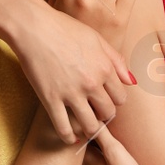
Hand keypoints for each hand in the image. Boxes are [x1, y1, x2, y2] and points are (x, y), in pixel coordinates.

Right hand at [11, 0, 136, 144]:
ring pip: (90, 125)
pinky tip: (70, 137)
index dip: (113, 101)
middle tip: (95, 113)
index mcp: (105, 68)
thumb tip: (131, 81)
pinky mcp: (50, 100)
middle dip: (103, 115)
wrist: (33, 27)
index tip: (105, 100)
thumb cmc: (64, 28)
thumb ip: (116, 60)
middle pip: (107, 113)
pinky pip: (63, 128)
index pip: (120, 98)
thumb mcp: (96, 38)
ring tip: (85, 125)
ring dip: (90, 129)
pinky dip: (68, 137)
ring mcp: (71, 93)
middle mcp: (92, 83)